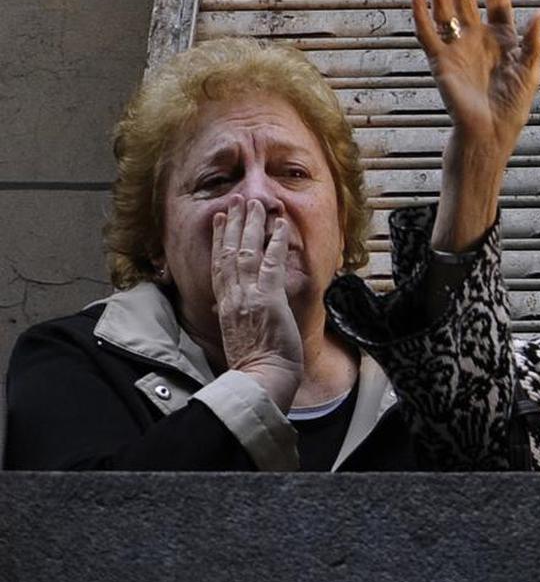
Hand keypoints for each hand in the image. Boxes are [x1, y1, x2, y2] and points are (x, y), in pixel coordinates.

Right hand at [211, 196, 303, 410]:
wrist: (261, 381)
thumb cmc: (253, 366)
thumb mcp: (234, 337)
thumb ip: (228, 317)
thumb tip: (218, 307)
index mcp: (224, 306)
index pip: (219, 266)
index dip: (219, 240)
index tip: (221, 220)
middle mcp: (233, 297)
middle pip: (228, 252)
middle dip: (233, 224)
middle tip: (236, 200)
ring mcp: (249, 296)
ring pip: (246, 252)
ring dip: (252, 225)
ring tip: (255, 203)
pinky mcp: (268, 299)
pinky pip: (271, 264)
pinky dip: (276, 243)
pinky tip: (280, 226)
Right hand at [411, 0, 539, 250]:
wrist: (489, 134)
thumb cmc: (513, 108)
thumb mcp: (531, 73)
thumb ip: (535, 44)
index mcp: (502, 39)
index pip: (496, 0)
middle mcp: (477, 39)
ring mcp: (457, 48)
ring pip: (446, 10)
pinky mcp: (441, 62)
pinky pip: (428, 34)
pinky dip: (421, 15)